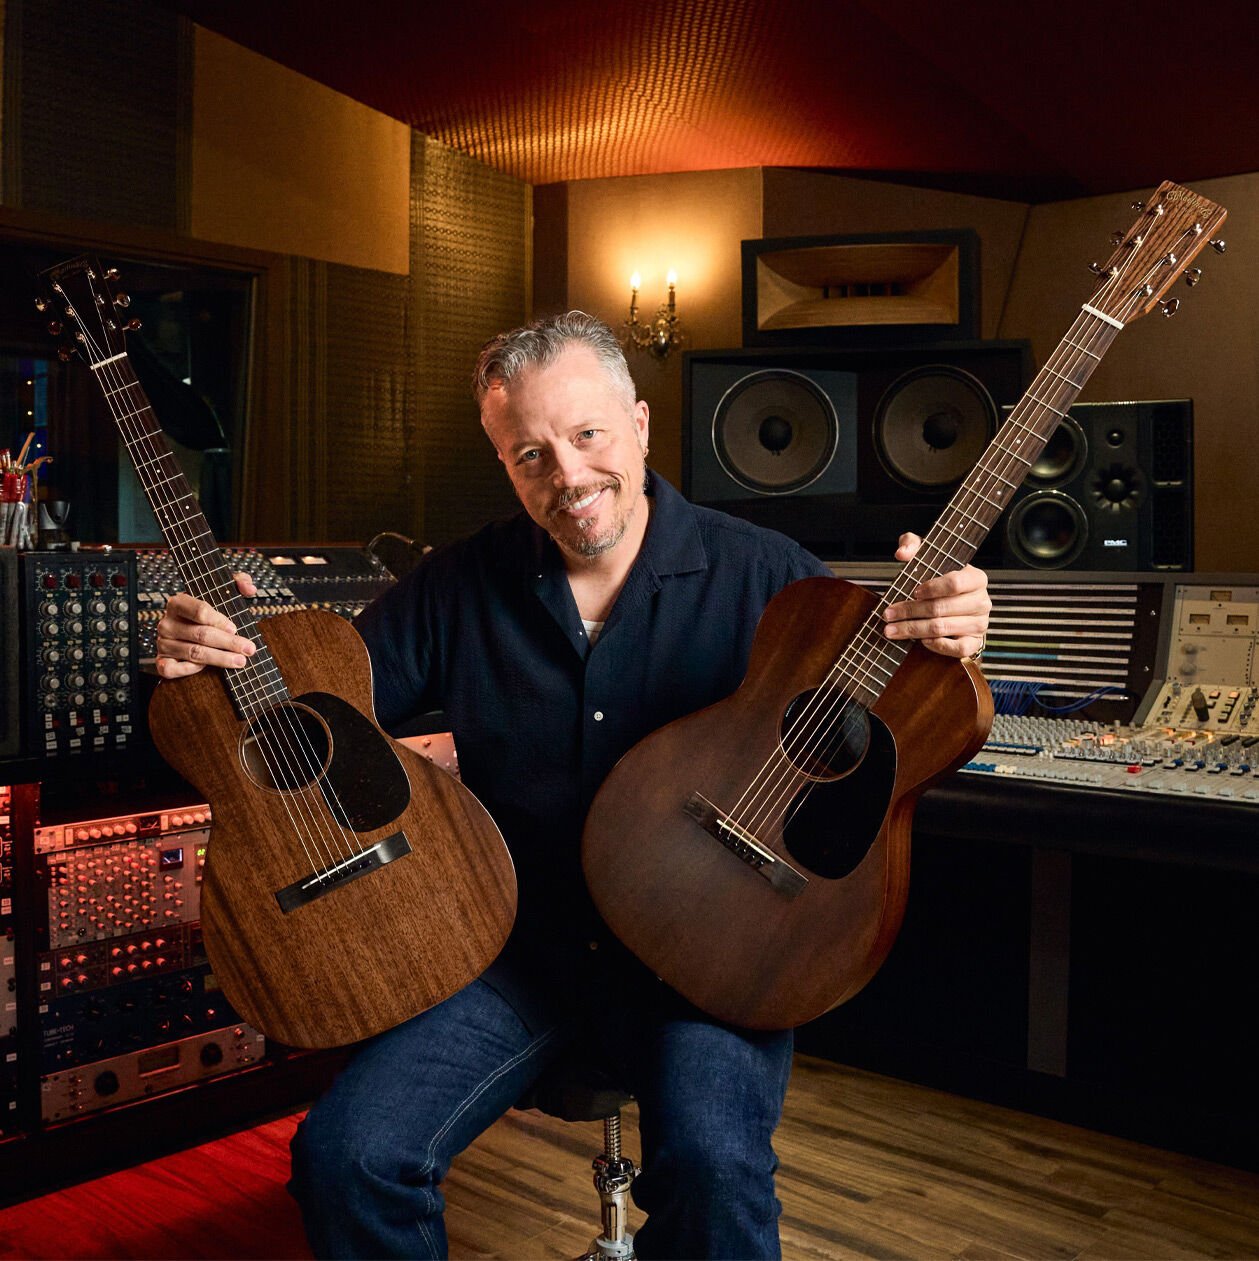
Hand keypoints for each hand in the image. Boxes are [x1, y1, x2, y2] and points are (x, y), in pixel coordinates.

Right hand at [154, 572, 257, 678]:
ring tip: (240, 661)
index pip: (200, 611)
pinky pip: (172, 669)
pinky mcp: (161, 661)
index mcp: (178, 603)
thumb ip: (238, 582)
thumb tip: (250, 588)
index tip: (235, 628)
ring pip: (193, 653)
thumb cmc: (208, 613)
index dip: (219, 621)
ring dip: (220, 658)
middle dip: (229, 643)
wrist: (186, 630)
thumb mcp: (222, 591)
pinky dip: (190, 670)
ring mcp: (163, 643)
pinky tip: (207, 668)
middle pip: (201, 634)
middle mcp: (167, 622)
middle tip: (249, 649)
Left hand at [881, 534, 989, 659]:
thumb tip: (902, 553)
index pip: (956, 583)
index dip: (932, 588)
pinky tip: (921, 640)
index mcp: (976, 578)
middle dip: (910, 611)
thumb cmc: (937, 579)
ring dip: (913, 629)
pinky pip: (958, 649)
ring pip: (943, 628)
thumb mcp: (925, 556)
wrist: (951, 603)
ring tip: (892, 629)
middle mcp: (982, 601)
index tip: (913, 591)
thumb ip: (912, 544)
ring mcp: (980, 624)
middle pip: (942, 608)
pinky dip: (937, 645)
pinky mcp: (974, 643)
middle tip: (888, 614)